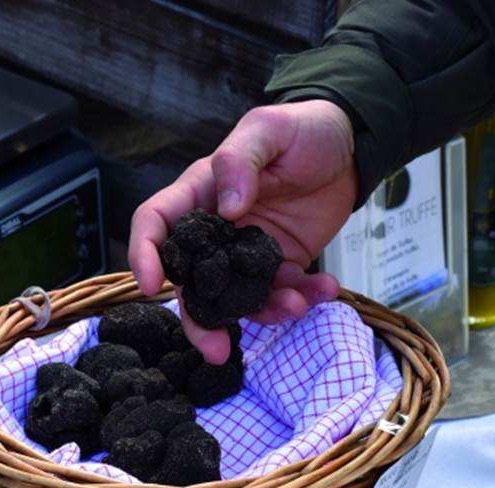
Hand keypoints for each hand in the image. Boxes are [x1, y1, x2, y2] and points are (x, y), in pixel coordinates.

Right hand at [128, 99, 359, 363]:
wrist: (349, 147)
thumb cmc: (301, 130)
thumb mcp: (267, 131)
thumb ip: (239, 162)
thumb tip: (226, 207)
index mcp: (198, 194)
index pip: (155, 224)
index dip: (144, 254)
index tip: (150, 284)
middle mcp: (216, 231)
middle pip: (191, 282)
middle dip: (200, 321)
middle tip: (215, 349)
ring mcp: (247, 254)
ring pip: (238, 299)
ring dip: (264, 312)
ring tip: (296, 306)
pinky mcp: (280, 266)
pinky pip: (283, 293)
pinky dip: (302, 298)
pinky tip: (324, 289)